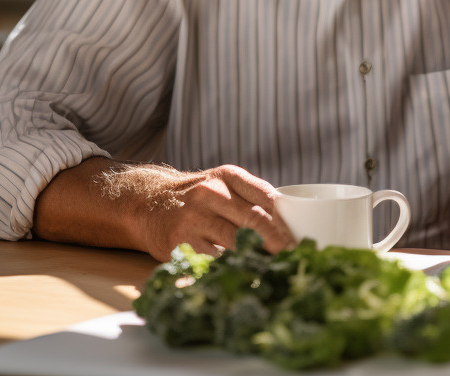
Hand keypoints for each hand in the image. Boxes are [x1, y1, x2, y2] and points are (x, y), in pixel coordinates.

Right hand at [112, 163, 293, 260]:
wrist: (149, 201)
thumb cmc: (199, 196)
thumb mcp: (224, 183)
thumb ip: (253, 197)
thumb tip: (292, 220)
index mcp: (228, 176)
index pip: (266, 197)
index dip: (286, 220)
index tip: (299, 237)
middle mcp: (211, 194)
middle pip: (254, 221)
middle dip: (277, 242)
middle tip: (292, 258)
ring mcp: (193, 218)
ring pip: (235, 242)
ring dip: (257, 258)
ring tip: (273, 269)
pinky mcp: (179, 242)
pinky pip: (212, 259)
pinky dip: (230, 268)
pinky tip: (242, 274)